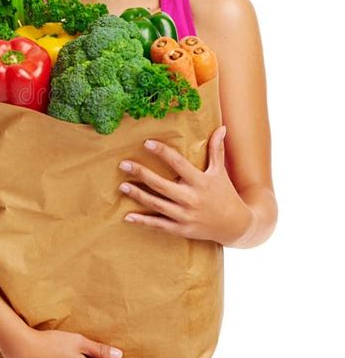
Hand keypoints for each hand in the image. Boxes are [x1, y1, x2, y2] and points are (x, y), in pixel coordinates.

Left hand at [119, 126, 252, 245]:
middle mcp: (191, 198)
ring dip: (138, 195)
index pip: (178, 163)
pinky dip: (143, 221)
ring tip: (122, 186)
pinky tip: (127, 216)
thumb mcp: (221, 172)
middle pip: (161, 185)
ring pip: (156, 204)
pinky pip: (159, 225)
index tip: (147, 143)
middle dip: (141, 173)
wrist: (235, 225)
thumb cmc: (226, 194)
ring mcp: (185, 216)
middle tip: (123, 164)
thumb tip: (221, 128)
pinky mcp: (181, 229)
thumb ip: (216, 150)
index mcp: (200, 181)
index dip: (162, 152)